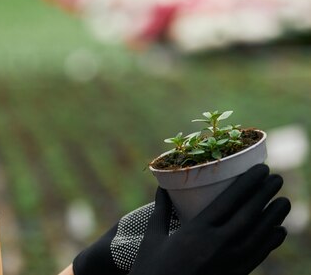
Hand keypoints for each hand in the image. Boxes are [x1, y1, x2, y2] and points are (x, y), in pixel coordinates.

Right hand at [73, 164, 289, 274]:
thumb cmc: (150, 269)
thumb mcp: (152, 238)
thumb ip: (161, 210)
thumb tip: (163, 186)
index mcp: (196, 232)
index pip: (229, 201)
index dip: (248, 184)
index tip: (260, 169)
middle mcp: (216, 246)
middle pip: (248, 215)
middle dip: (265, 195)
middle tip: (277, 178)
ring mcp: (228, 263)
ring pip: (258, 236)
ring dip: (274, 217)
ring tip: (284, 201)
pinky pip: (257, 256)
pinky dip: (270, 242)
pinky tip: (278, 231)